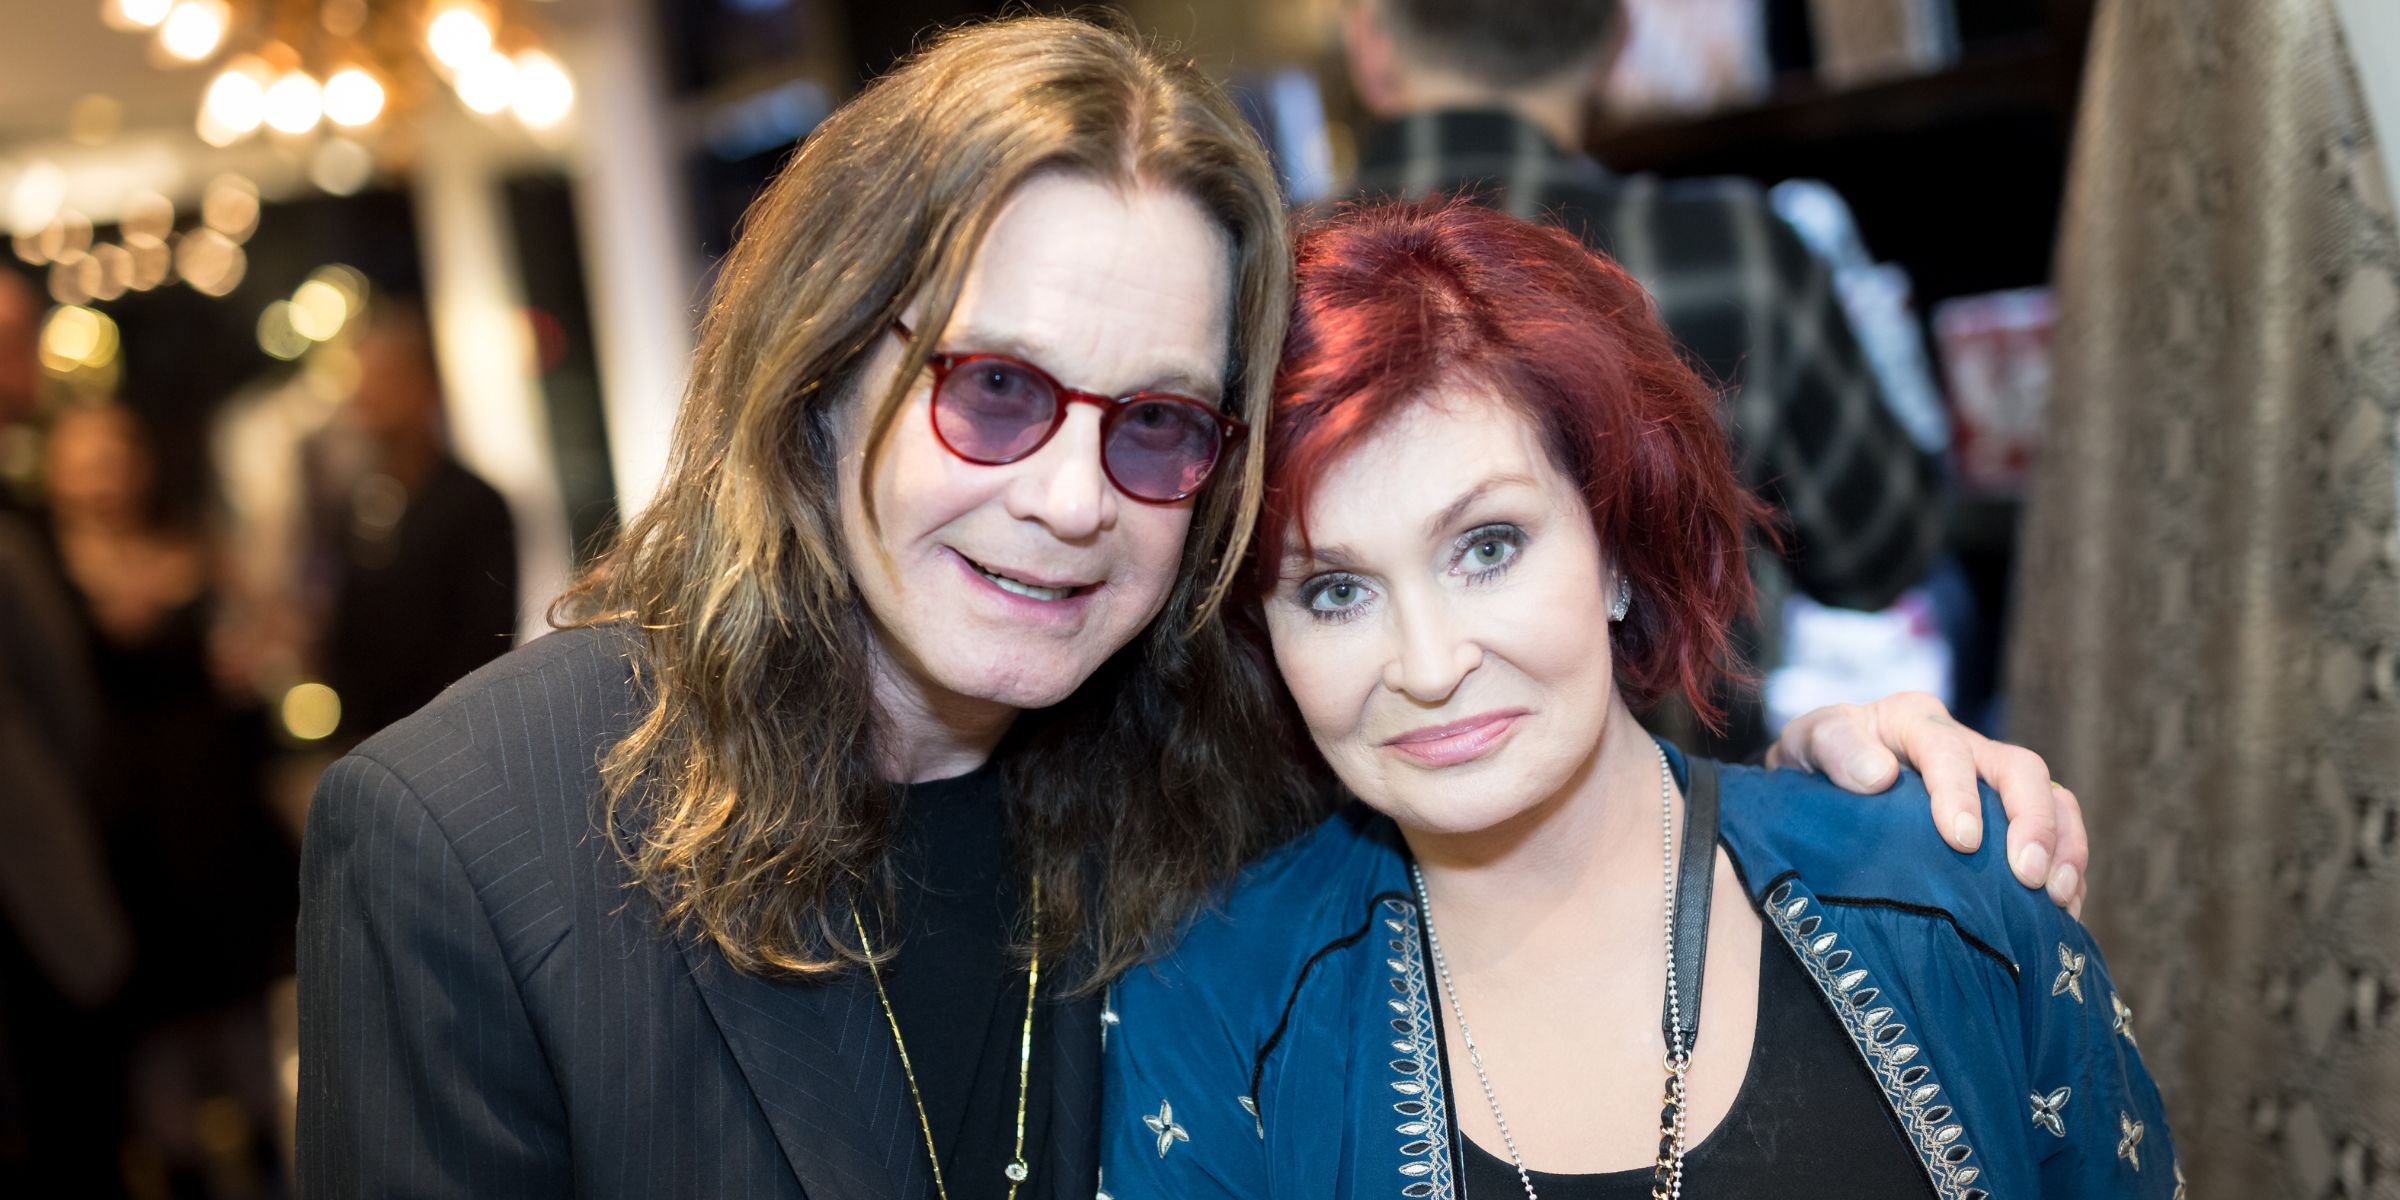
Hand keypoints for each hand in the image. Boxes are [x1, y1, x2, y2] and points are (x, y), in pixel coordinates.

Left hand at [1766, 692, 2087, 916]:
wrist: (1820, 784)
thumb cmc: (1815, 762)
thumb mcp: (1809, 742)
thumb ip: (1834, 747)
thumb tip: (1878, 775)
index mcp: (1915, 720)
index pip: (1949, 749)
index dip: (1961, 793)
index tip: (1962, 841)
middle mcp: (1965, 745)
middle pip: (2020, 770)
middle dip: (2033, 822)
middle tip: (2027, 875)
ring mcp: (1993, 782)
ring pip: (2052, 799)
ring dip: (2064, 846)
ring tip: (2057, 895)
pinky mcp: (2009, 818)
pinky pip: (2058, 835)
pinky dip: (2069, 869)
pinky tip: (2063, 911)